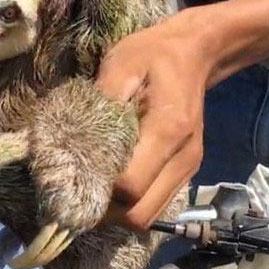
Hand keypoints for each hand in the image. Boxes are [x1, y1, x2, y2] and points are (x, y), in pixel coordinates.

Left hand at [96, 7, 214, 230]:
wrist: (196, 53)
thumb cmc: (153, 56)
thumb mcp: (121, 66)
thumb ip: (101, 103)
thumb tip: (75, 139)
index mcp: (167, 130)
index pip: (130, 186)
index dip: (99, 189)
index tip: (73, 177)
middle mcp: (183, 158)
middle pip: (139, 214)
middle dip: (105, 211)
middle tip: (76, 193)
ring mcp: (188, 169)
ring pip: (147, 216)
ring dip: (117, 212)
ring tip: (92, 191)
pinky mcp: (185, 172)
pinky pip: (154, 205)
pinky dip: (131, 205)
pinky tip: (112, 185)